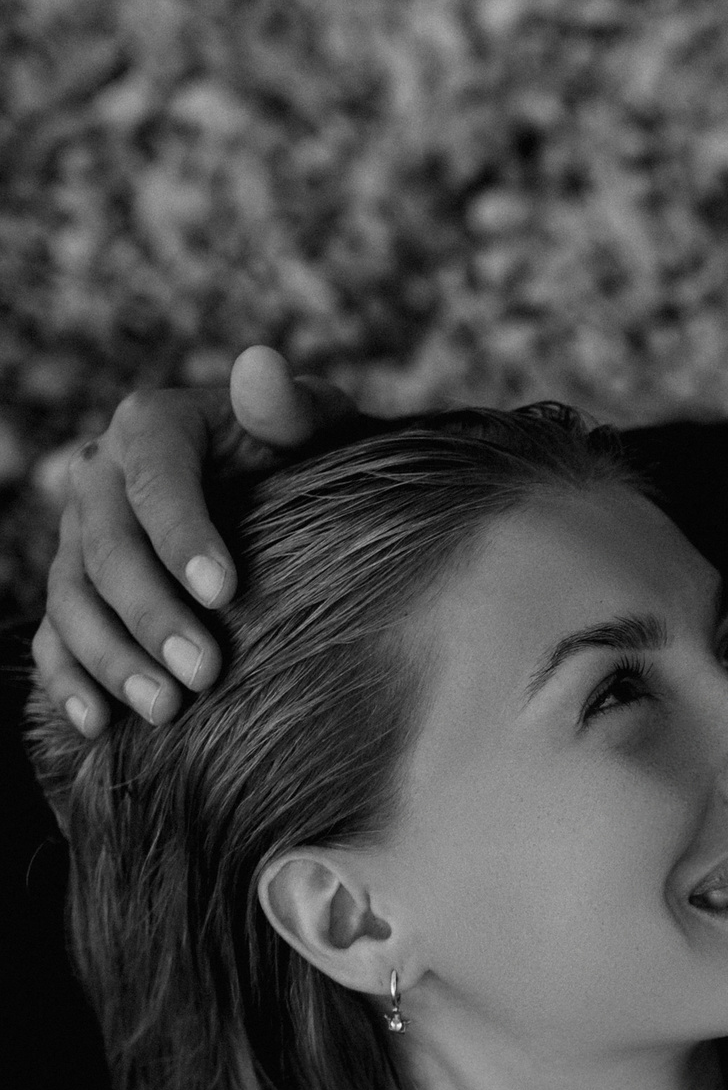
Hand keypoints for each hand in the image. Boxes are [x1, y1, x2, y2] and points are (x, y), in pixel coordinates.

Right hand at [32, 346, 359, 734]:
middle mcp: (101, 478)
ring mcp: (79, 538)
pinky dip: (67, 682)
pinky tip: (99, 724)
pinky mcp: (76, 591)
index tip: (224, 592)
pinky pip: (53, 637)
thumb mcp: (312, 426)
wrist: (282, 498)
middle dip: (151, 616)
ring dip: (111, 659)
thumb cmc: (302, 459)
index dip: (183, 535)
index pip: (156, 481)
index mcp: (153, 427)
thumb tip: (261, 365)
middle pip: (107, 550)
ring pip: (72, 600)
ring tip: (167, 711)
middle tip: (203, 674)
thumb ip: (290, 406)